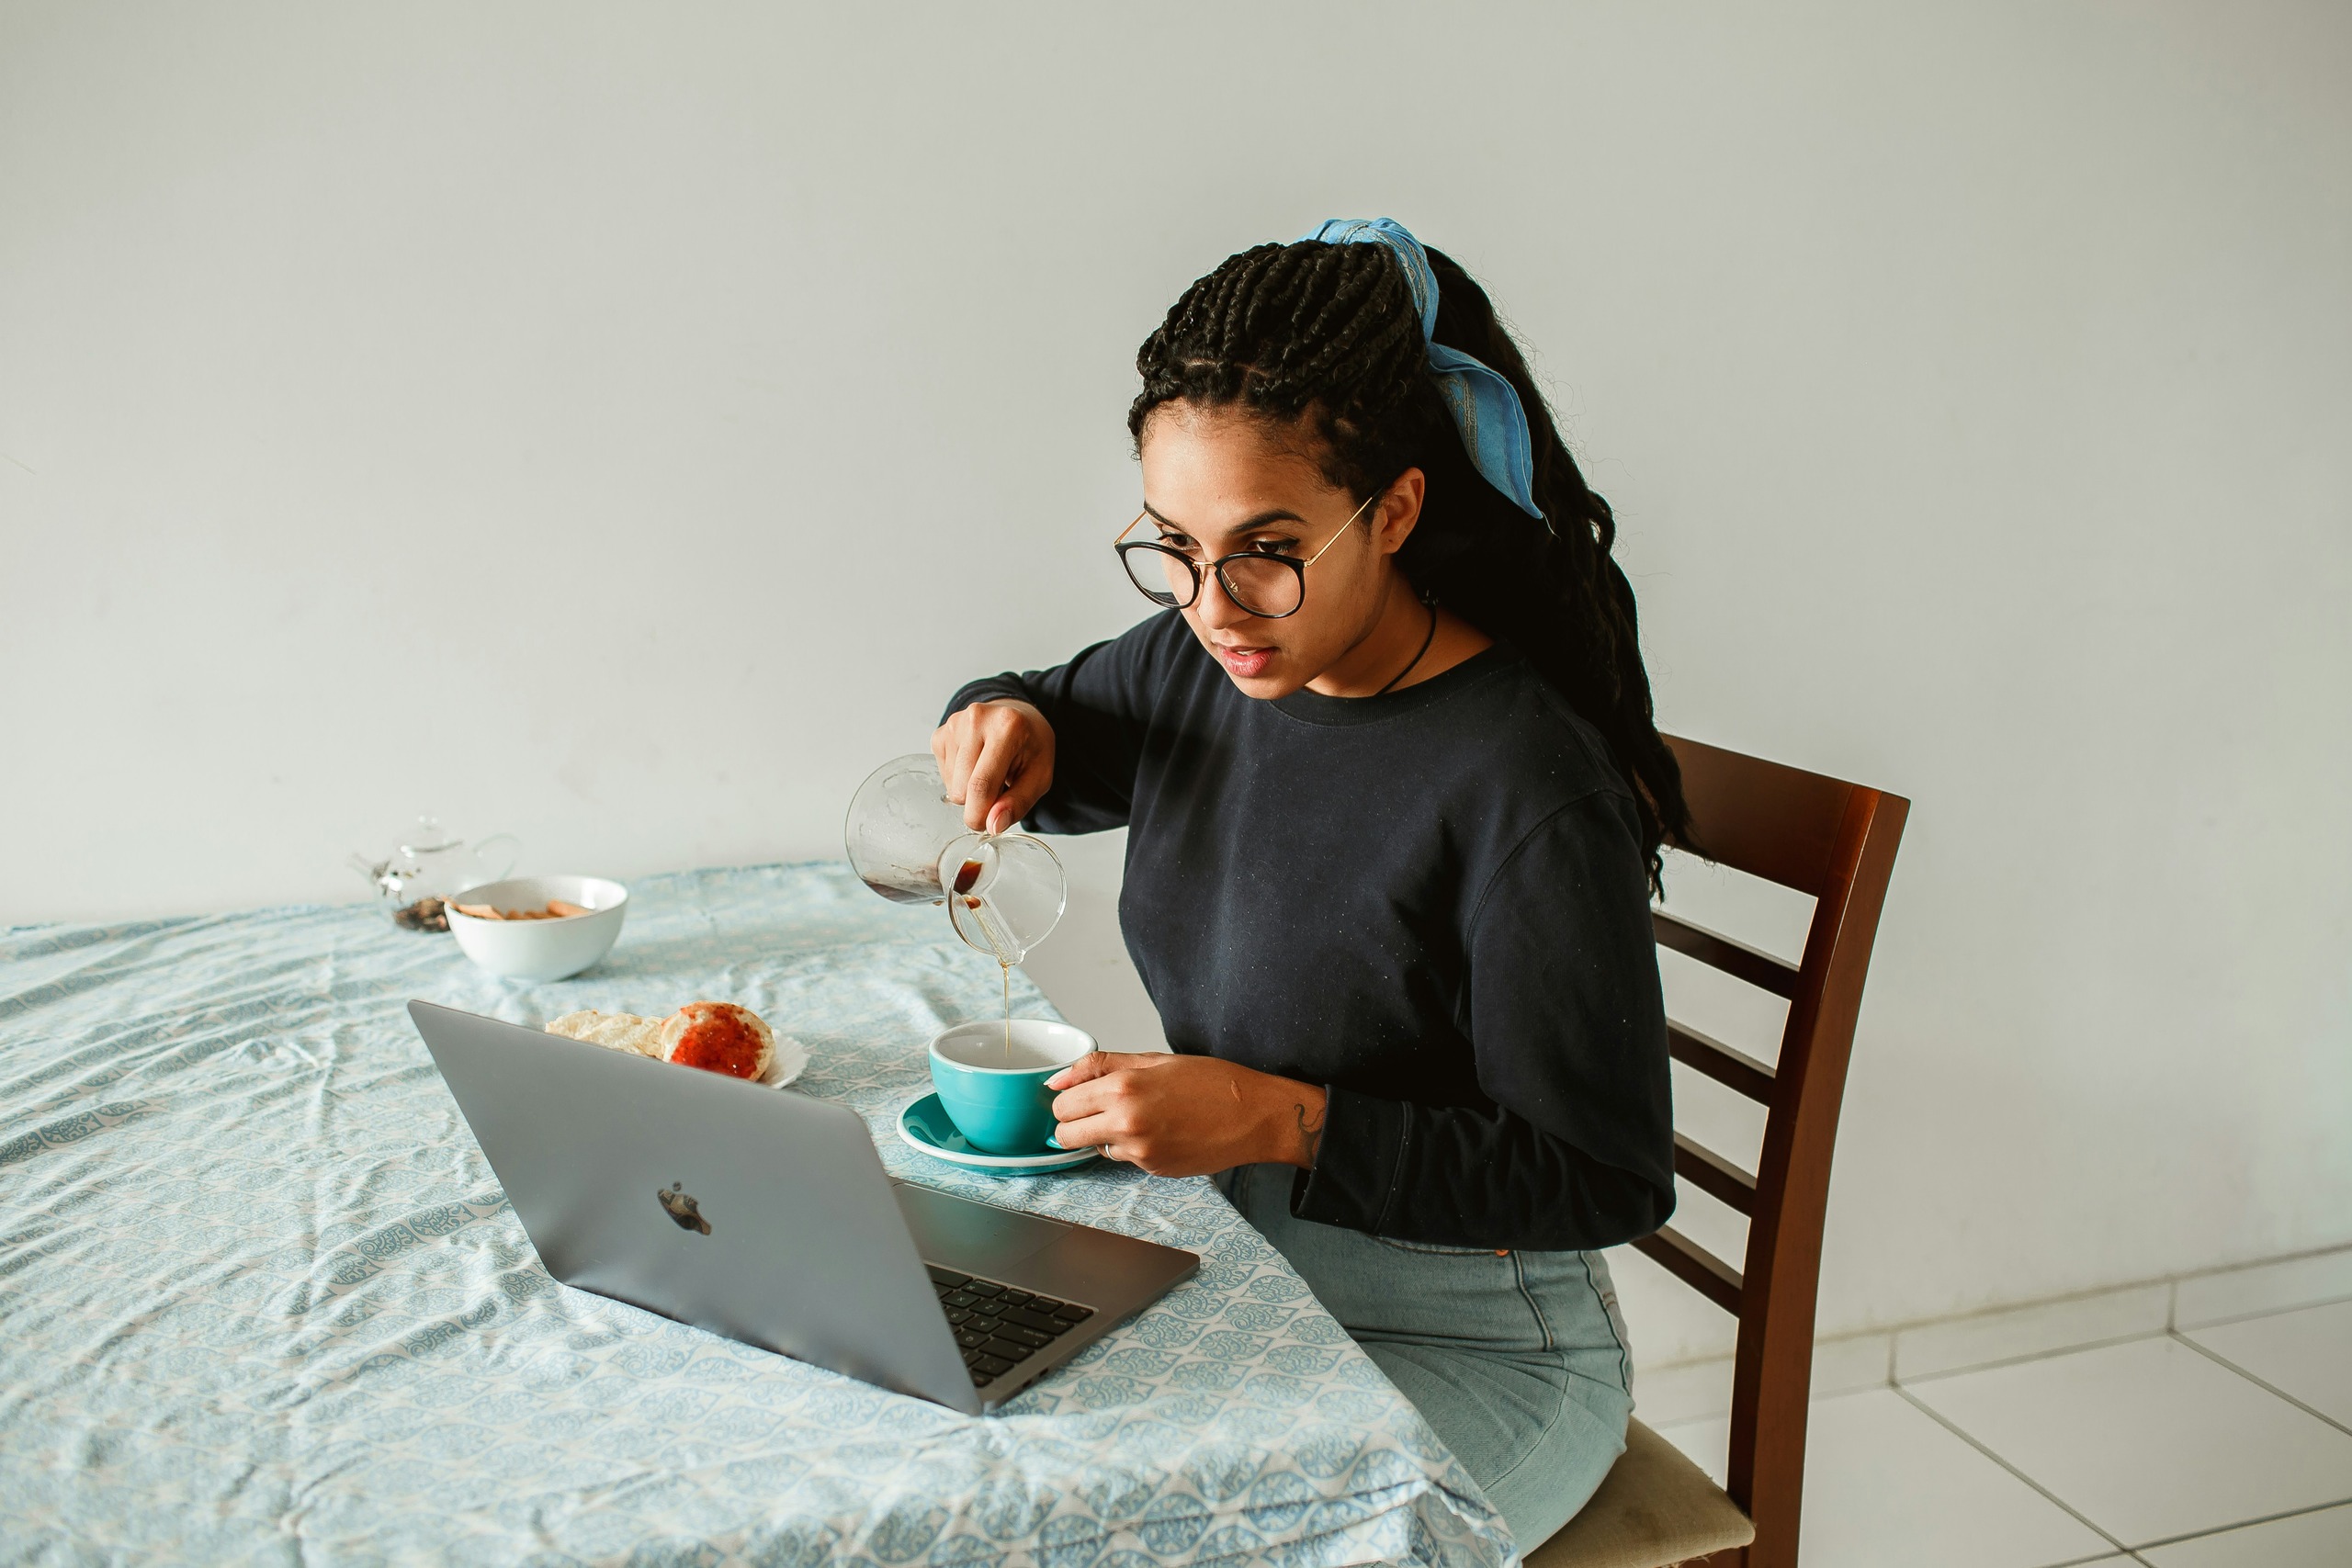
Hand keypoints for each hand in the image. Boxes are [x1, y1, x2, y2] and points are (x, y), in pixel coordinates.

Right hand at [933, 699, 1055, 833]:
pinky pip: (944, 776)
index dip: (981, 815)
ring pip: (951, 786)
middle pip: (962, 789)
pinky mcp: (941, 733)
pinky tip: (975, 765)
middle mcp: (976, 719)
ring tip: (989, 772)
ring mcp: (954, 724)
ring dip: (969, 790)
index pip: (981, 785)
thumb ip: (1018, 803)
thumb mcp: (1040, 776)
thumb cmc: (1030, 746)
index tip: (988, 826)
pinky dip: (959, 779)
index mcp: (1007, 727)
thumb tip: (993, 825)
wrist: (1018, 717)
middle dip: (978, 803)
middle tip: (999, 790)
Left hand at [1045, 1051, 1327, 1177]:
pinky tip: (1159, 1131)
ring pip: (1093, 1147)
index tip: (1080, 1095)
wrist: (1255, 1115)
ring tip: (1137, 1117)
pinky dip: (1132, 1146)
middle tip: (1098, 1109)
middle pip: (1065, 1134)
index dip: (1067, 1100)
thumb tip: (1057, 1080)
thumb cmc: (1211, 1082)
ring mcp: (1140, 1151)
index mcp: (1124, 1087)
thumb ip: (1099, 1066)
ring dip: (1103, 1135)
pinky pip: (1123, 1158)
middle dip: (1074, 1122)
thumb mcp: (1154, 1060)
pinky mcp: (1153, 1169)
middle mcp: (1127, 1122)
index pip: (1061, 1104)